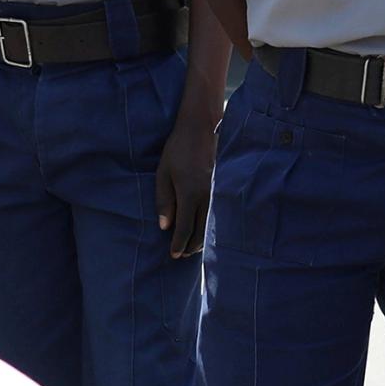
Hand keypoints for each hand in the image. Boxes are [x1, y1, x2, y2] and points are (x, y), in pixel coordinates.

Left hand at [154, 98, 219, 259]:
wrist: (201, 129)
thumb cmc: (177, 150)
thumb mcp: (163, 174)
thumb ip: (164, 201)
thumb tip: (165, 227)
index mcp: (189, 195)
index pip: (184, 228)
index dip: (179, 244)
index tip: (174, 255)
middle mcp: (206, 197)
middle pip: (200, 231)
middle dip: (191, 246)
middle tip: (182, 255)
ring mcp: (216, 192)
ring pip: (210, 224)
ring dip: (202, 238)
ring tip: (192, 247)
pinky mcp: (221, 188)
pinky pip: (216, 213)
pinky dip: (209, 226)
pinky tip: (204, 229)